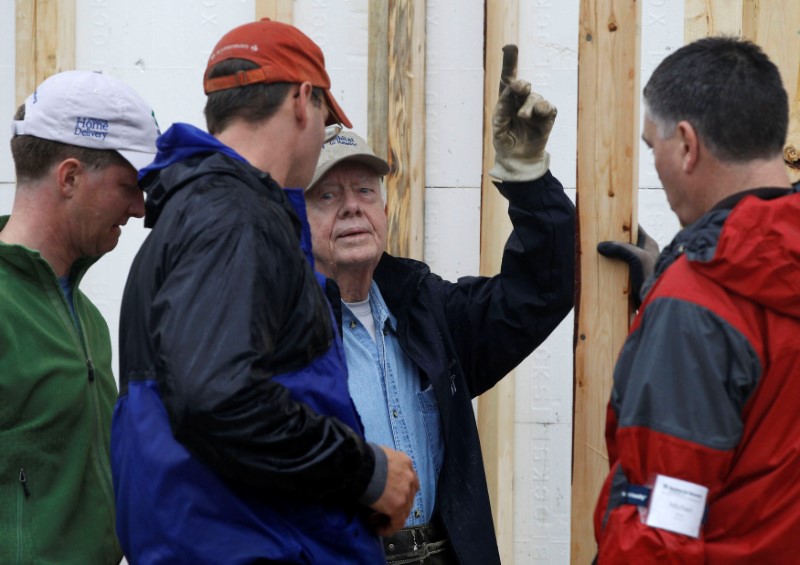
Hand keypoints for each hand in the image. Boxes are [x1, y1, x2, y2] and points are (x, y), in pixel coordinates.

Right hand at [367, 446, 418, 535]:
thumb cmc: (363, 459)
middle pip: (408, 497)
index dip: (398, 491)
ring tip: (376, 522)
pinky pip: (397, 522)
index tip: (387, 496)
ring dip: (390, 517)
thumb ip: (384, 464)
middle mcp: (410, 477)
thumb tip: (376, 472)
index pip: (408, 480)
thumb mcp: (379, 454)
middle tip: (379, 511)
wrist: (360, 465)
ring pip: (403, 511)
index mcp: (405, 462)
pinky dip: (388, 528)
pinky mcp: (398, 506)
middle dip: (394, 505)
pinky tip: (378, 529)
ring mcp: (406, 493)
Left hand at [489, 44, 556, 181]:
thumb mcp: (498, 124)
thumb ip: (503, 106)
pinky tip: (540, 111)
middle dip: (521, 85)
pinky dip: (544, 107)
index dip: (510, 62)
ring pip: (535, 98)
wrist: (517, 159)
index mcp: (507, 100)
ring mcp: (536, 108)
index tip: (509, 47)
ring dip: (528, 106)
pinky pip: (548, 108)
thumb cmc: (505, 140)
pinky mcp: (547, 117)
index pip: (508, 78)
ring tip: (523, 118)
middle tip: (519, 88)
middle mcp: (522, 100)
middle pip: (522, 85)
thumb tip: (513, 89)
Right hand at [597, 225, 659, 308]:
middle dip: (612, 240)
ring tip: (595, 251)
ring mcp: (638, 265)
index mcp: (648, 243)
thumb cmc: (650, 275)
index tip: (608, 219)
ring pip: (621, 255)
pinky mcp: (632, 276)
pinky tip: (600, 266)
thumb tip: (601, 245)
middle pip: (625, 241)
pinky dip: (610, 266)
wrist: (653, 300)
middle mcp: (644, 252)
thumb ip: (620, 248)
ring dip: (610, 254)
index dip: (622, 222)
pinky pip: (619, 267)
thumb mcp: (637, 257)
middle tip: (597, 236)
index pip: (634, 228)